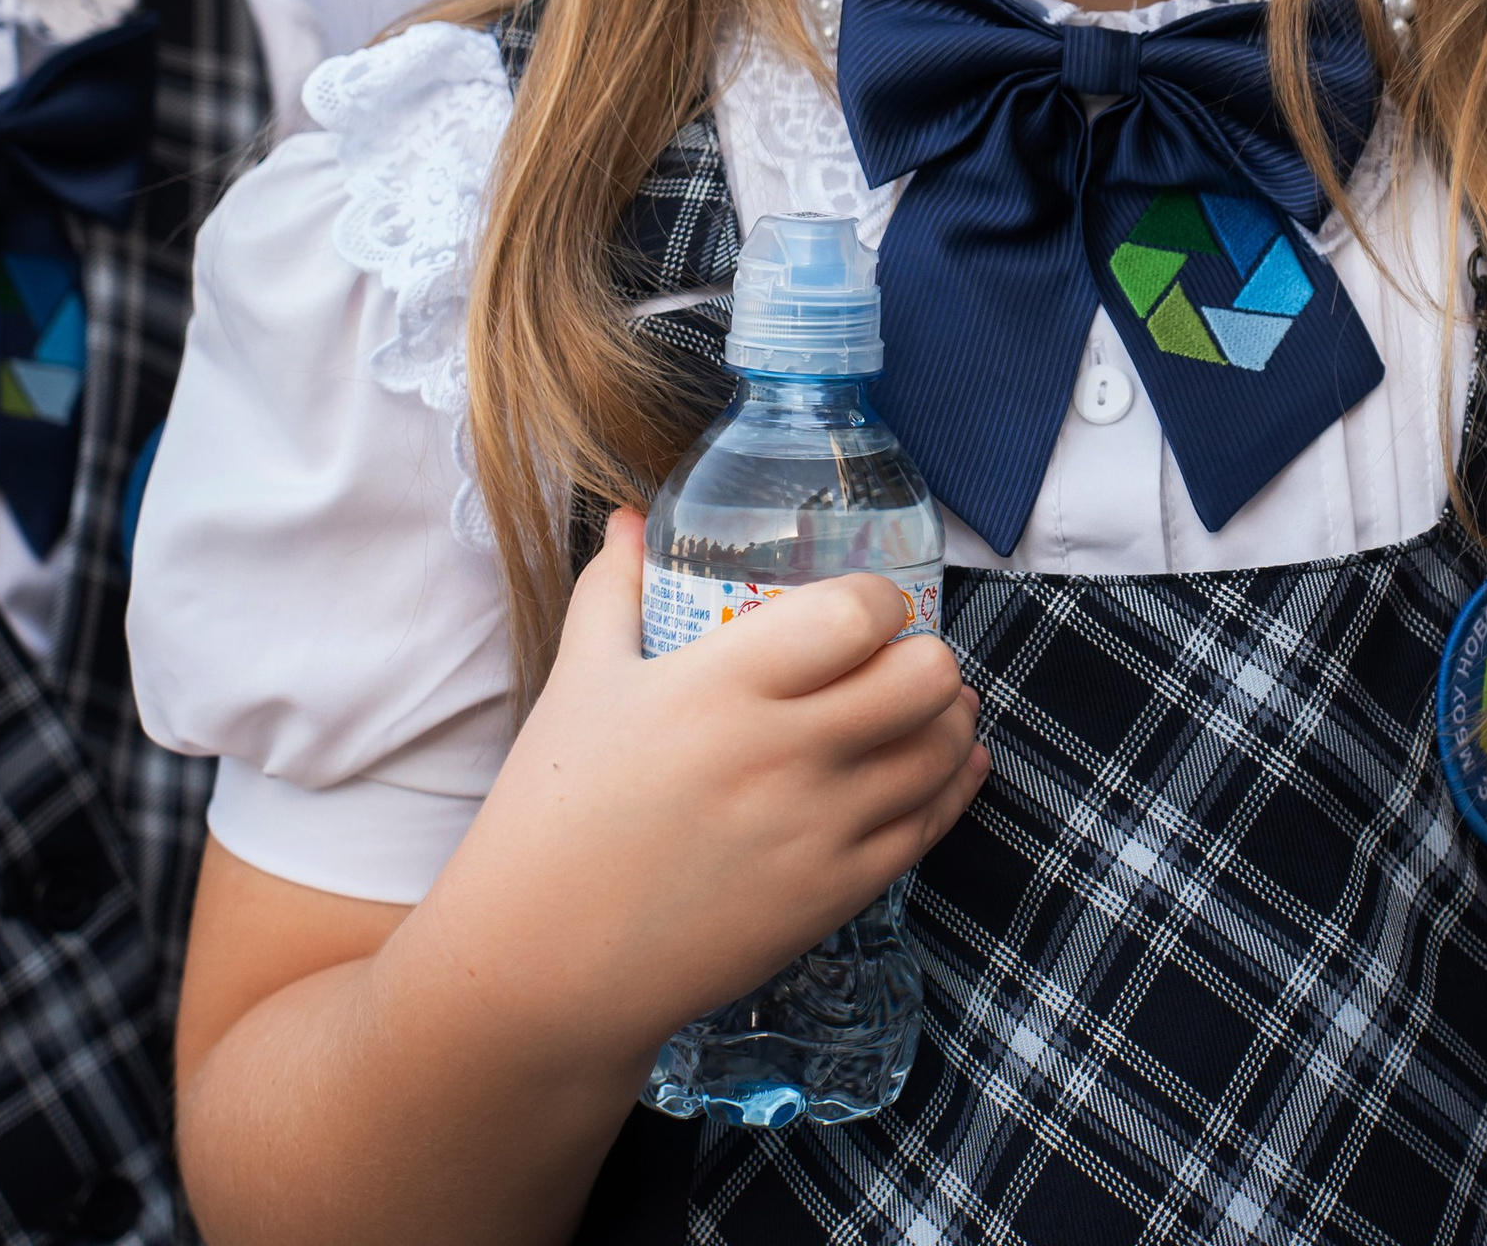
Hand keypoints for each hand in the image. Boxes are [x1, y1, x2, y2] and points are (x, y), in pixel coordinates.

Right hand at [402, 512, 985, 1078]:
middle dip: (927, 655)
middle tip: (901, 658)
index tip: (866, 606)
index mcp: (722, 687)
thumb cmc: (551, 815)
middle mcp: (783, 754)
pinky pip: (928, 827)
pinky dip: (949, 786)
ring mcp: (815, 831)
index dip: (881, 599)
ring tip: (931, 705)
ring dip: (948, 719)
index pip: (860, 614)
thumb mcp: (580, 684)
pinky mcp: (831, 897)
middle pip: (926, 676)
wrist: (537, 970)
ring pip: (942, 750)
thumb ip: (614, 589)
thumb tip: (632, 516)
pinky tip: (946, 764)